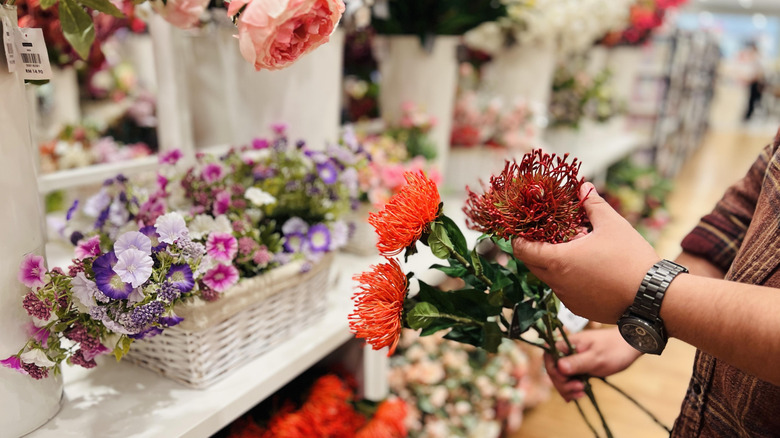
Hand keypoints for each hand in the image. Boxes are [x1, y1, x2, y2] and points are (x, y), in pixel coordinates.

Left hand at [512, 182, 660, 322]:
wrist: (653, 297)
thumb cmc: (631, 259)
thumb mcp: (612, 225)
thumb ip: (593, 204)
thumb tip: (584, 187)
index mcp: (558, 261)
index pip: (522, 250)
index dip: (518, 239)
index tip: (523, 230)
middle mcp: (557, 283)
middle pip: (532, 265)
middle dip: (534, 250)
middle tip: (547, 236)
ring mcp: (568, 299)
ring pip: (549, 279)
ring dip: (554, 265)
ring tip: (573, 251)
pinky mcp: (580, 309)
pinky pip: (565, 292)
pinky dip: (568, 280)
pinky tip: (587, 270)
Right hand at [545, 328, 641, 401]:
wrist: (630, 344)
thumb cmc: (614, 348)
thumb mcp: (596, 357)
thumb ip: (577, 362)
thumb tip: (559, 367)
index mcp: (568, 344)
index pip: (549, 357)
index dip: (554, 371)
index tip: (567, 379)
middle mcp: (568, 351)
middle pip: (554, 369)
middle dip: (563, 383)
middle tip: (579, 389)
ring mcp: (574, 359)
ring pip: (562, 376)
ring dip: (568, 388)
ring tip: (582, 393)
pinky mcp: (581, 367)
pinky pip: (571, 378)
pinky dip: (572, 388)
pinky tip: (579, 394)